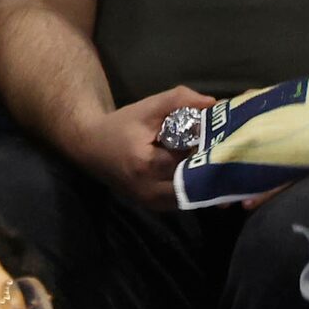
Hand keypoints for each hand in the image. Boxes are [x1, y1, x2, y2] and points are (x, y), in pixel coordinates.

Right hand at [76, 84, 216, 211]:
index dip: (206, 145)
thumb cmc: (119, 126)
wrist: (90, 148)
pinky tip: (193, 170)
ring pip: (194, 193)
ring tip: (208, 159)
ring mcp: (153, 203)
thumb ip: (178, 100)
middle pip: (196, 180)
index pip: (192, 158)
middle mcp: (150, 190)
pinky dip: (192, 186)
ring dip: (203, 178)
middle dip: (209, 164)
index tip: (215, 134)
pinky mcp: (155, 208)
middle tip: (218, 148)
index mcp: (147, 164)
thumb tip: (212, 103)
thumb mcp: (146, 108)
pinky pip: (185, 198)